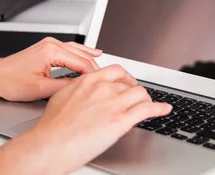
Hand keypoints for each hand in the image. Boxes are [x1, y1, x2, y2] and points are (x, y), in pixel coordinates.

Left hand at [0, 37, 101, 101]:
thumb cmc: (11, 82)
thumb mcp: (40, 89)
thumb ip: (64, 87)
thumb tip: (81, 87)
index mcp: (51, 51)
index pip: (82, 63)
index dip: (95, 75)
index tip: (104, 85)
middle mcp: (51, 44)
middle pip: (82, 55)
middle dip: (96, 67)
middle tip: (108, 80)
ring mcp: (49, 44)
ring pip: (78, 50)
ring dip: (91, 60)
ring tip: (104, 70)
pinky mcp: (47, 48)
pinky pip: (70, 49)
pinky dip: (82, 53)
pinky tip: (92, 54)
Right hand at [24, 65, 171, 173]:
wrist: (50, 144)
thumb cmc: (51, 127)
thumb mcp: (62, 98)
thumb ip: (79, 91)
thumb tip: (85, 95)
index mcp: (88, 80)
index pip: (116, 71)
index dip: (126, 78)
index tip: (128, 83)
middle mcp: (102, 88)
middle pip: (130, 83)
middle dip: (135, 92)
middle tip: (137, 99)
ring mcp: (113, 103)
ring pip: (141, 94)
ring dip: (147, 100)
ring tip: (149, 106)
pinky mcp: (120, 120)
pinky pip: (147, 109)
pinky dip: (159, 108)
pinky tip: (164, 109)